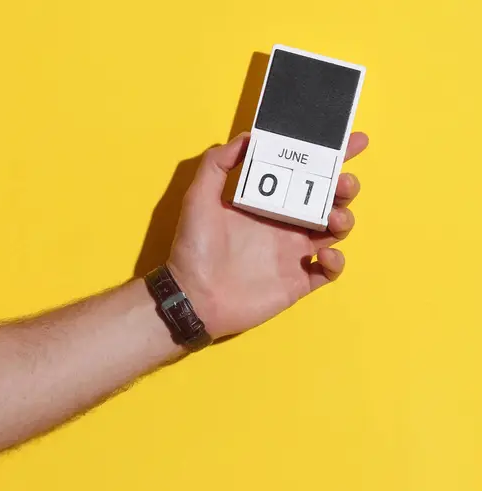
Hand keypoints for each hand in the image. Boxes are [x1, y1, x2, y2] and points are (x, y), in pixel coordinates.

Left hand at [168, 132, 368, 338]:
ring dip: (344, 219)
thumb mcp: (199, 197)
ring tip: (334, 218)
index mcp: (268, 203)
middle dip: (344, 188)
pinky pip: (329, 272)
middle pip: (328, 201)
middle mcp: (285, 226)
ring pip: (334, 233)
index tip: (354, 141)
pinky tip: (322, 255)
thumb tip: (248, 137)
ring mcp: (294, 255)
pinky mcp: (298, 283)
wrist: (194, 296)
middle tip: (343, 183)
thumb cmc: (195, 247)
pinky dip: (335, 262)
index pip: (305, 176)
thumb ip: (217, 163)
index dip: (332, 157)